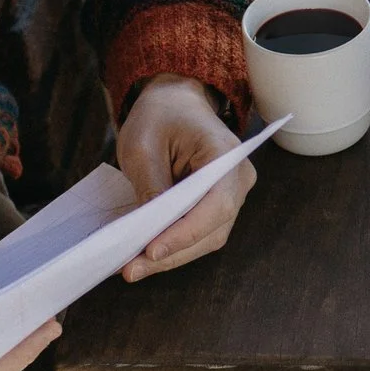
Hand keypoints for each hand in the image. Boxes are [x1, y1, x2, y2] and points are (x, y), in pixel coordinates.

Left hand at [115, 72, 254, 281]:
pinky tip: (143, 255)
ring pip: (206, 238)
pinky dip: (172, 247)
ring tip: (132, 267)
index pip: (216, 205)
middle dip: (172, 253)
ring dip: (171, 257)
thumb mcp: (142, 145)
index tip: (151, 250)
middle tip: (131, 269)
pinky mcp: (215, 206)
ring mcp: (230, 194)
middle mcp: (238, 179)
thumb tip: (147, 232)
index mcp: (225, 155)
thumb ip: (150, 186)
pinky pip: (198, 234)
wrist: (175, 101)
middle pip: (212, 229)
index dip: (185, 233)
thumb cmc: (160, 116)